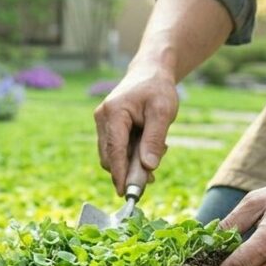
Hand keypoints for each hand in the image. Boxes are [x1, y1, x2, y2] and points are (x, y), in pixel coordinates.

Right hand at [93, 66, 177, 194]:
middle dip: (127, 171)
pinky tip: (146, 151)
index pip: (114, 150)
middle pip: (109, 156)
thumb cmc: (158, 89)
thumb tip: (148, 167)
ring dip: (130, 164)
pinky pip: (115, 148)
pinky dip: (129, 155)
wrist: (150, 71)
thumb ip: (154, 139)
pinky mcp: (106, 126)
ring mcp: (102, 122)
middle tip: (151, 178)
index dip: (119, 174)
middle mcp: (102, 118)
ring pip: (111, 155)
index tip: (126, 193)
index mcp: (114, 113)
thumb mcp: (163, 112)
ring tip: (154, 158)